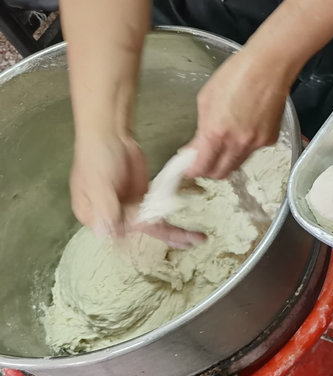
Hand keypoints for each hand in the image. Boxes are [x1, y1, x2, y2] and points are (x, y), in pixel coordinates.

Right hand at [70, 134, 204, 246]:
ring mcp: (129, 206)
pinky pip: (158, 211)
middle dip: (166, 236)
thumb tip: (108, 232)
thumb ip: (106, 207)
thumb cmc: (97, 156)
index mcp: (94, 215)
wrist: (110, 134)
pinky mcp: (142, 198)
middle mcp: (112, 215)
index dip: (141, 228)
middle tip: (189, 241)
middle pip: (140, 229)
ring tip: (195, 238)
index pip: (120, 230)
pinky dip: (171, 218)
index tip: (159, 225)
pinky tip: (186, 229)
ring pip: (152, 223)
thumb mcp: (98, 183)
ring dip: (173, 231)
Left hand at [185, 47, 290, 178]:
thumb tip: (198, 145)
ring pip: (237, 164)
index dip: (192, 170)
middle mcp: (238, 143)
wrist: (268, 66)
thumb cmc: (237, 74)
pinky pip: (253, 151)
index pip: (201, 167)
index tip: (189, 167)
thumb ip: (201, 128)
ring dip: (226, 159)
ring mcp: (256, 143)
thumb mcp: (206, 99)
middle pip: (221, 173)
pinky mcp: (270, 138)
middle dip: (209, 169)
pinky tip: (243, 128)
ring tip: (223, 142)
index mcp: (216, 132)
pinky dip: (245, 146)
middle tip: (203, 159)